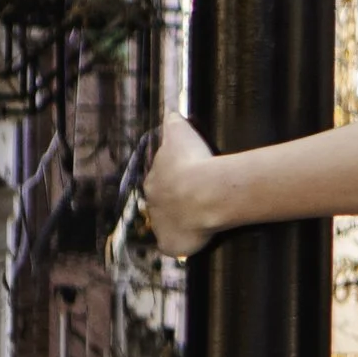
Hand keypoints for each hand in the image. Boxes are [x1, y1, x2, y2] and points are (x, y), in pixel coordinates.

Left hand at [142, 118, 219, 257]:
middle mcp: (153, 205)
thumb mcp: (180, 132)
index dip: (176, 181)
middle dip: (176, 203)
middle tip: (197, 201)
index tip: (191, 180)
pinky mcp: (171, 244)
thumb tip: (170, 111)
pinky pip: (175, 245)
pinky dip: (184, 244)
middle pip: (163, 204)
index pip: (161, 181)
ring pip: (168, 225)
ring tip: (200, 221)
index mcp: (153, 181)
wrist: (204, 192)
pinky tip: (196, 240)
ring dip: (180, 223)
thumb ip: (173, 121)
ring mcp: (161, 226)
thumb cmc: (193, 161)